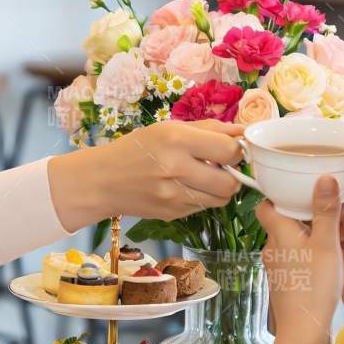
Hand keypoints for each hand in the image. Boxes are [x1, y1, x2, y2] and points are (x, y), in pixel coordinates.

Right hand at [49, 119, 242, 229]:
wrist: (101, 181)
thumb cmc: (136, 149)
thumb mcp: (168, 128)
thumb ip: (208, 129)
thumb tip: (242, 132)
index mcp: (175, 140)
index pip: (228, 150)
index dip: (236, 150)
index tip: (231, 149)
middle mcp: (175, 168)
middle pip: (230, 182)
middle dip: (233, 174)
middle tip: (221, 167)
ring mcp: (173, 196)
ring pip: (221, 199)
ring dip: (220, 189)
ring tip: (205, 177)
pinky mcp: (171, 214)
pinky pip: (202, 208)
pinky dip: (202, 198)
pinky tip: (186, 187)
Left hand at [257, 174, 343, 343]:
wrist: (304, 329)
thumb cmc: (313, 287)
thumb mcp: (326, 242)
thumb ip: (325, 210)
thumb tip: (323, 177)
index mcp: (278, 232)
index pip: (267, 204)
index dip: (282, 195)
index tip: (303, 189)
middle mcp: (273, 246)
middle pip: (293, 221)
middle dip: (322, 218)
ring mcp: (280, 264)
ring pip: (303, 240)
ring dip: (328, 238)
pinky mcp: (288, 278)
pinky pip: (304, 257)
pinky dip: (323, 254)